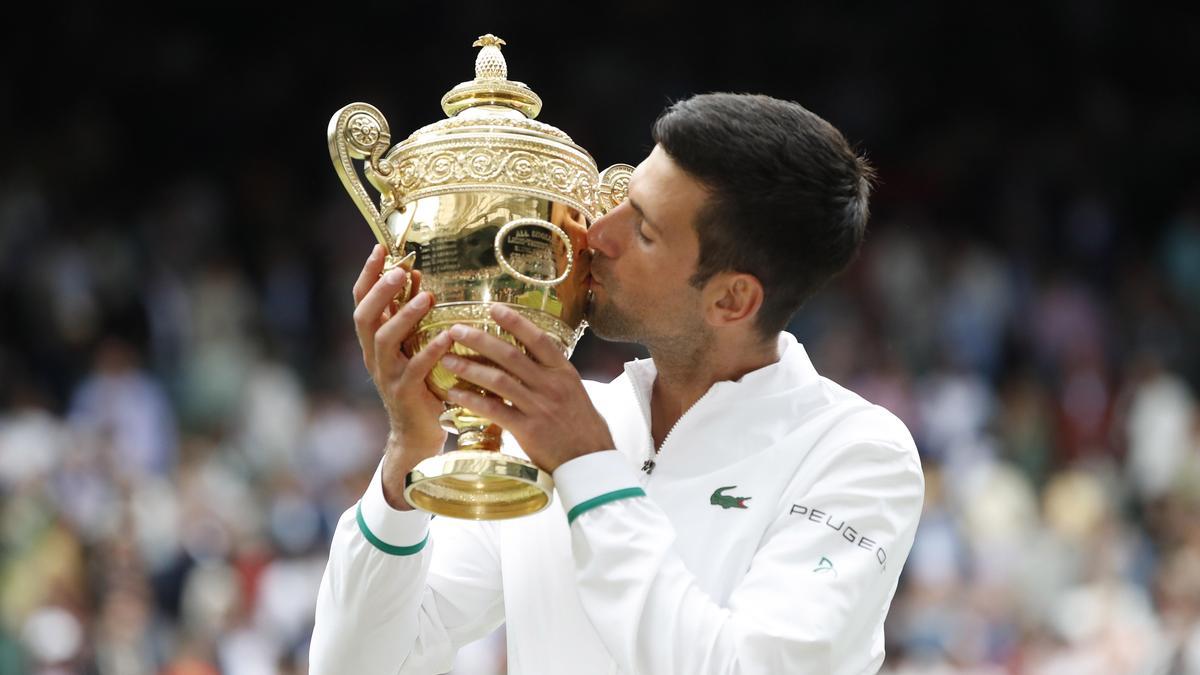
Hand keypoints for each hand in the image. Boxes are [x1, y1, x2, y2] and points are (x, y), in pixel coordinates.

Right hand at [352, 244, 452, 507]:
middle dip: (380, 291)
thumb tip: (415, 274)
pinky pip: (415, 369)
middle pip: (365, 317)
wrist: (418, 432)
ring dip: (404, 316)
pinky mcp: (405, 393)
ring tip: (426, 298)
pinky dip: (430, 351)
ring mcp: (387, 375)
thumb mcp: (410, 344)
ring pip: (385, 340)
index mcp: (372, 340)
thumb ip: (409, 312)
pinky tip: (447, 337)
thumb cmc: (419, 382)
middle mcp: (373, 355)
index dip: (368, 274)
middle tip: (401, 271)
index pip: (361, 300)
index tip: (381, 247)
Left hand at [437, 304, 614, 473]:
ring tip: (448, 360)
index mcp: (564, 372)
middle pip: (511, 355)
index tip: (494, 308)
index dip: (515, 321)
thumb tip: (531, 355)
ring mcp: (539, 407)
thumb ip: (552, 374)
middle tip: (456, 330)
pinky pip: (494, 410)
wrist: (591, 461)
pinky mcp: (528, 429)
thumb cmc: (582, 426)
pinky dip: (472, 400)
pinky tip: (455, 394)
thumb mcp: (574, 391)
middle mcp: (551, 385)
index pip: (538, 339)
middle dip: (480, 340)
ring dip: (470, 368)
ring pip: (499, 380)